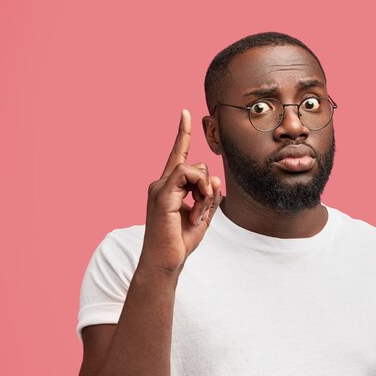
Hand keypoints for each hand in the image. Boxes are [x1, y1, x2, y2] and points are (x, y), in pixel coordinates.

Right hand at [140, 109, 222, 275]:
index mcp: (169, 187)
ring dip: (205, 191)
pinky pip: (187, 173)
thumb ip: (210, 195)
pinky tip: (197, 208)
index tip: (186, 113)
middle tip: (204, 211)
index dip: (183, 133)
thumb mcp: (203, 215)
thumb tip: (216, 178)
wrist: (165, 262)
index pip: (177, 154)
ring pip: (194, 167)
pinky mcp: (162, 194)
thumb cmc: (180, 241)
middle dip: (209, 186)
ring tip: (199, 213)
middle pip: (196, 164)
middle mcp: (161, 183)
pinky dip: (200, 189)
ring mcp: (159, 187)